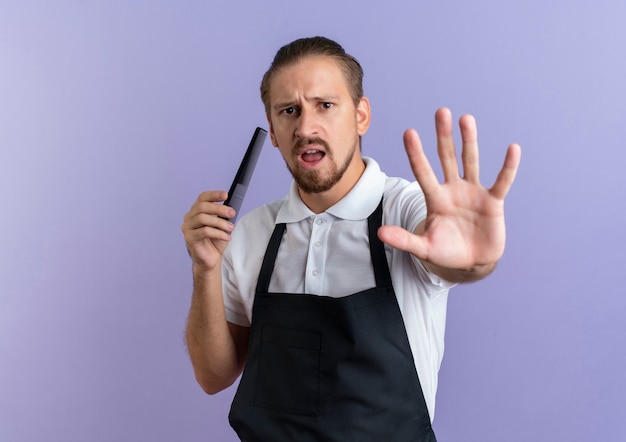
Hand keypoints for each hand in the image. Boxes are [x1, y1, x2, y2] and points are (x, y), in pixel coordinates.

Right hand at [181, 191, 235, 270]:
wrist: (211, 258)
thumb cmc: (215, 240)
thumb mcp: (221, 225)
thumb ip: (223, 215)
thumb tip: (230, 208)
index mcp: (196, 211)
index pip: (202, 198)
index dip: (213, 194)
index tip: (225, 195)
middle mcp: (189, 217)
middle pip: (202, 207)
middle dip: (219, 208)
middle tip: (232, 213)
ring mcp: (187, 228)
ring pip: (203, 218)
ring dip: (220, 222)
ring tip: (231, 228)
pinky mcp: (189, 238)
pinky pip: (204, 231)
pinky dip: (218, 233)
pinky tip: (227, 237)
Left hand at [378, 108, 520, 279]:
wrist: (472, 263)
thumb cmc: (445, 253)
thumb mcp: (423, 248)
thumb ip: (404, 240)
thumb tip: (380, 233)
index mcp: (435, 199)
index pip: (423, 172)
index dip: (416, 154)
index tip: (409, 132)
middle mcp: (453, 190)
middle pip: (447, 158)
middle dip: (443, 136)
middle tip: (441, 111)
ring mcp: (473, 193)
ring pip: (470, 162)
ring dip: (469, 141)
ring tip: (466, 118)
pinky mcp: (493, 201)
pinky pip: (501, 181)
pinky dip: (508, 167)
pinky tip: (513, 149)